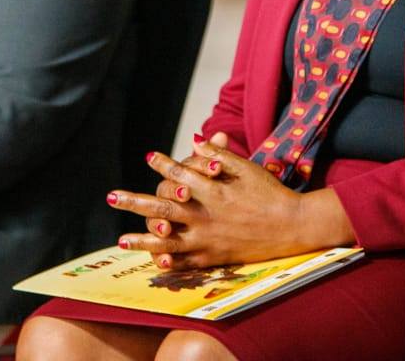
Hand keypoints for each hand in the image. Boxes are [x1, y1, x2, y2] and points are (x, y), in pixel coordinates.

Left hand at [108, 138, 354, 270]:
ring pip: (168, 241)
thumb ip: (219, 156)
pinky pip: (186, 263)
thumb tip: (196, 141)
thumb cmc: (270, 192)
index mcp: (213, 190)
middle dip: (134, 202)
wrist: (293, 226)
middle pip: (162, 208)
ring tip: (121, 240)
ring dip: (142, 240)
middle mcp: (205, 215)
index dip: (163, 164)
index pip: (179, 175)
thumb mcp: (247, 168)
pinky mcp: (215, 257)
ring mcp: (208, 239)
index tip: (149, 156)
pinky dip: (168, 263)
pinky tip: (152, 262)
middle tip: (111, 197)